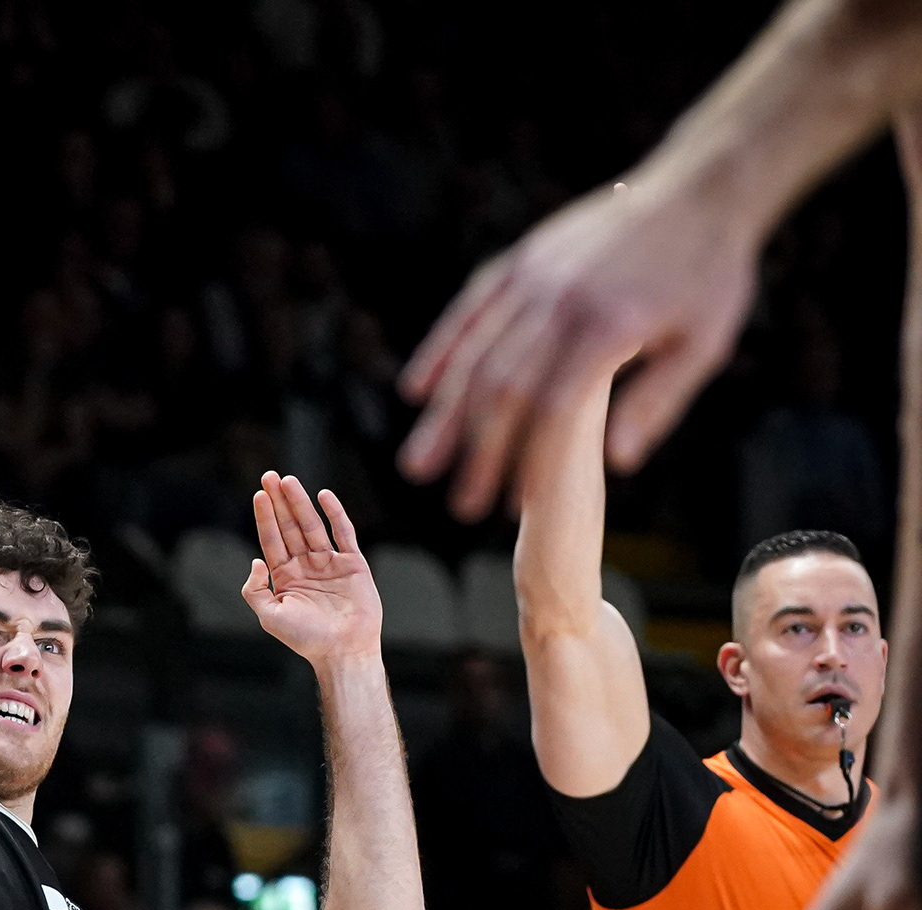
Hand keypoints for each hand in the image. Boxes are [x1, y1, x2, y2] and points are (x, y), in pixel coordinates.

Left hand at [242, 473, 381, 664]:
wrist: (342, 651)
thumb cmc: (306, 639)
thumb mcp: (269, 616)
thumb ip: (255, 590)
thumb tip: (256, 560)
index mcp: (285, 577)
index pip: (272, 540)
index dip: (265, 517)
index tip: (259, 494)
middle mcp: (306, 566)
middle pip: (290, 527)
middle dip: (279, 502)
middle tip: (270, 476)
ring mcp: (329, 564)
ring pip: (313, 526)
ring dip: (300, 503)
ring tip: (289, 480)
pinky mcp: (353, 564)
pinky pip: (343, 534)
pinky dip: (335, 514)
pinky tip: (323, 495)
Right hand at [398, 177, 757, 519]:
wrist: (699, 188)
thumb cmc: (709, 274)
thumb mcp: (704, 343)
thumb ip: (657, 401)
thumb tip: (617, 465)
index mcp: (608, 325)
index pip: (553, 409)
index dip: (527, 462)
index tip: (513, 506)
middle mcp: (559, 299)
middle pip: (502, 388)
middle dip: (474, 453)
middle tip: (459, 507)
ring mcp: (533, 275)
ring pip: (475, 354)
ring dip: (443, 417)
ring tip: (417, 466)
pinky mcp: (521, 260)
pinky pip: (470, 310)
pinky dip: (439, 351)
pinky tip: (416, 390)